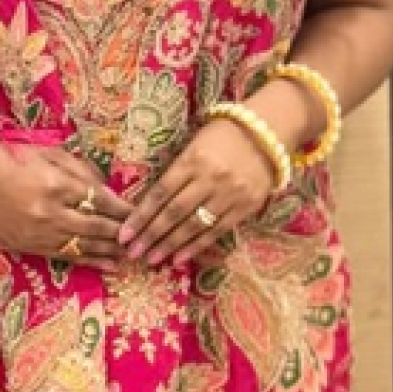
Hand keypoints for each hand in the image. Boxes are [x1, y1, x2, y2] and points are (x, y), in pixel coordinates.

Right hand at [0, 138, 131, 267]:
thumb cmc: (15, 159)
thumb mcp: (51, 154)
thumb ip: (81, 171)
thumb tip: (109, 191)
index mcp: (56, 184)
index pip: (99, 200)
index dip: (123, 209)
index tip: (141, 213)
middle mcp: (49, 212)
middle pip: (96, 226)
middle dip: (122, 232)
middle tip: (144, 237)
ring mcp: (39, 233)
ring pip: (84, 245)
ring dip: (111, 250)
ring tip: (134, 254)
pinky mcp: (29, 247)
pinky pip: (66, 257)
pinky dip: (91, 262)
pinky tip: (110, 265)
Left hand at [118, 117, 276, 266]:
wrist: (267, 133)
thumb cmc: (223, 135)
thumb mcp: (195, 144)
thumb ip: (177, 170)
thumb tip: (151, 201)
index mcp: (193, 159)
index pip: (161, 192)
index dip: (141, 215)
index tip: (125, 234)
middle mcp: (210, 178)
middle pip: (174, 212)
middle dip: (151, 234)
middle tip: (132, 252)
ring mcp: (230, 194)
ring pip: (194, 225)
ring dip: (170, 245)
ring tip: (152, 258)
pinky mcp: (245, 207)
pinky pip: (216, 230)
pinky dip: (196, 246)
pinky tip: (179, 257)